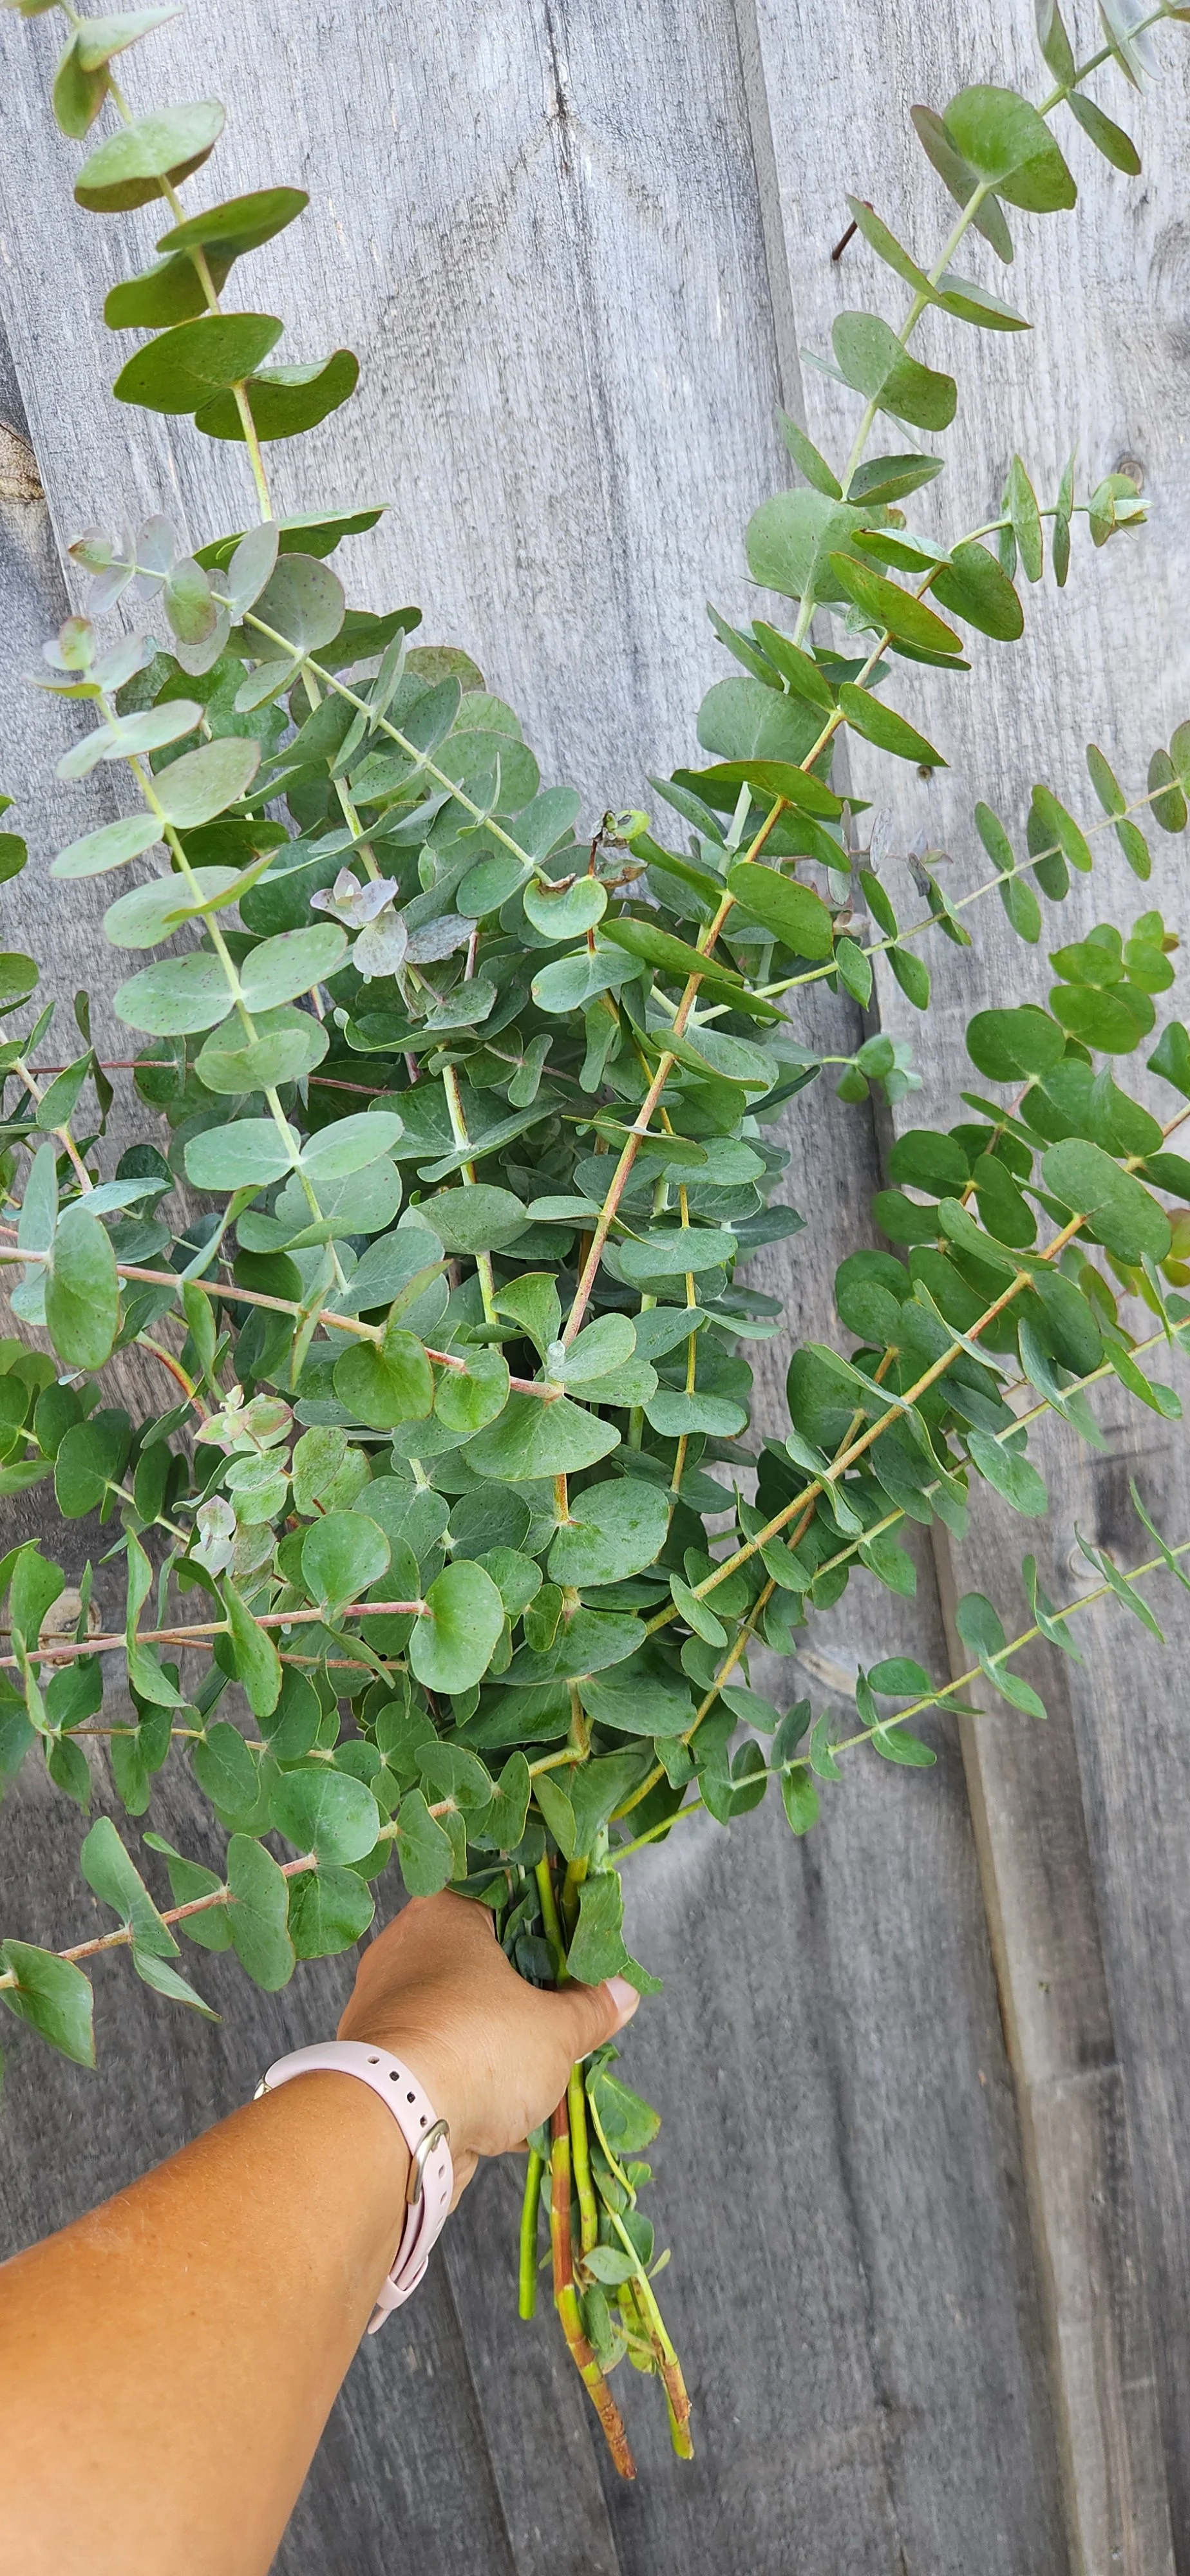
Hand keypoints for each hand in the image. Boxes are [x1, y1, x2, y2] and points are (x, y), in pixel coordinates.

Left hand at [337, 1891, 639, 2199]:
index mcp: (443, 1915)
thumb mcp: (554, 2029)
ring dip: (499, 2041)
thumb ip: (590, 2009)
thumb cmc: (476, 2050)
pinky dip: (471, 2080)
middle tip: (567, 2006)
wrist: (394, 2128)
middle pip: (478, 1958)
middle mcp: (404, 1951)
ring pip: (459, 2013)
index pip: (498, 1891)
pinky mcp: (382, 2064)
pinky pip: (438, 2058)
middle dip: (524, 1989)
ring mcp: (386, 2009)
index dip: (542, 1914)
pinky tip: (509, 2111)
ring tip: (544, 2065)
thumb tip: (622, 1993)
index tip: (575, 1940)